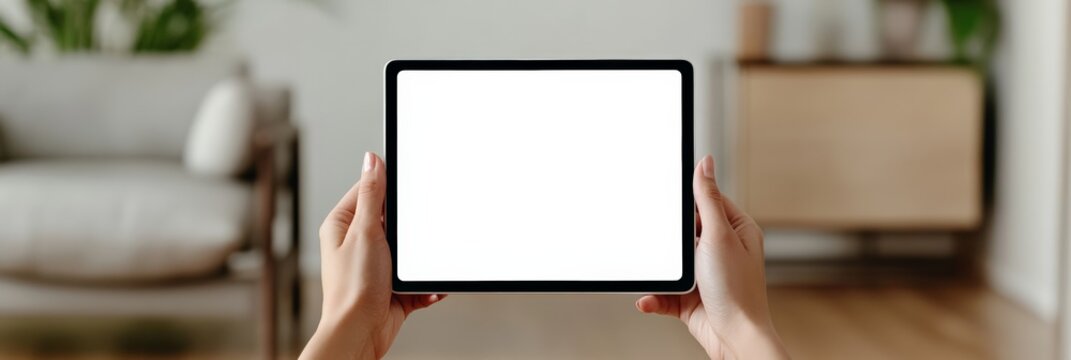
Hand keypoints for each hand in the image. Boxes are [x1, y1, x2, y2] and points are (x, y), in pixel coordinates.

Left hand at [301, 152, 445, 359]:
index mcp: (342, 225)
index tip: (410, 182)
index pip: (368, 191)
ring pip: (409, 252)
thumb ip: (372, 194)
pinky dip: (425, 285)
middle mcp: (356, 244)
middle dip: (410, 231)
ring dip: (419, 262)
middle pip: (393, 221)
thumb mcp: (365, 232)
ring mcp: (375, 267)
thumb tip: (372, 159)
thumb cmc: (353, 289)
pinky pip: (416, 279)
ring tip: (416, 271)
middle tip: (414, 235)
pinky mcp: (392, 288)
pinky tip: (426, 289)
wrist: (361, 334)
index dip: (389, 187)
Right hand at [636, 155, 788, 359]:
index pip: (707, 201)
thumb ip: (707, 198)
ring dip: (660, 272)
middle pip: (684, 231)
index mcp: (736, 230)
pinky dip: (655, 295)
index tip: (664, 190)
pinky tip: (648, 297)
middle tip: (659, 242)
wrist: (733, 339)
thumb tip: (706, 162)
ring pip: (671, 263)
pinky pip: (664, 290)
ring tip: (657, 276)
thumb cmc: (736, 291)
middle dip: (668, 240)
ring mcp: (704, 274)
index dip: (687, 198)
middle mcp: (721, 250)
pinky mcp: (690, 297)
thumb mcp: (718, 235)